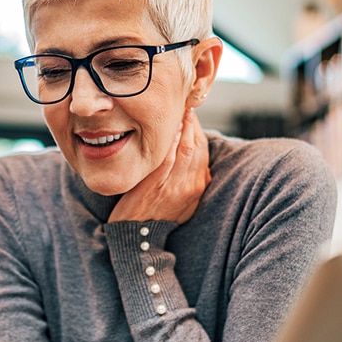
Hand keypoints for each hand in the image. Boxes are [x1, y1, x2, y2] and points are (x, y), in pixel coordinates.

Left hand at [109, 107, 211, 223]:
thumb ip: (187, 178)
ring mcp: (175, 186)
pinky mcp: (157, 186)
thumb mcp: (181, 200)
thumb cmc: (154, 215)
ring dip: (182, 126)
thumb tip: (189, 155)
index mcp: (198, 187)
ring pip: (186, 149)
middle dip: (191, 122)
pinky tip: (166, 128)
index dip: (196, 128)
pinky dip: (170, 142)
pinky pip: (167, 159)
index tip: (188, 112)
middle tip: (182, 104)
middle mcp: (191, 186)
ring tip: (176, 110)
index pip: (203, 149)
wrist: (138, 237)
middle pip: (197, 145)